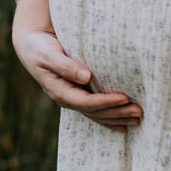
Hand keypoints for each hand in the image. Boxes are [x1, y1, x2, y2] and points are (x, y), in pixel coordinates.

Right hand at [12, 27, 143, 132]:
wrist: (31, 46)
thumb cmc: (40, 47)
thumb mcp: (48, 54)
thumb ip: (66, 65)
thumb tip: (86, 76)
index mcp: (59, 91)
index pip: (86, 102)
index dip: (106, 102)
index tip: (125, 98)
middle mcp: (66, 98)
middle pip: (95, 112)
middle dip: (117, 113)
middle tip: (139, 111)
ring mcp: (72, 98)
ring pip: (97, 114)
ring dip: (118, 117)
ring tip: (138, 119)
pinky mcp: (78, 94)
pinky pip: (96, 111)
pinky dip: (110, 117)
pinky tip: (124, 124)